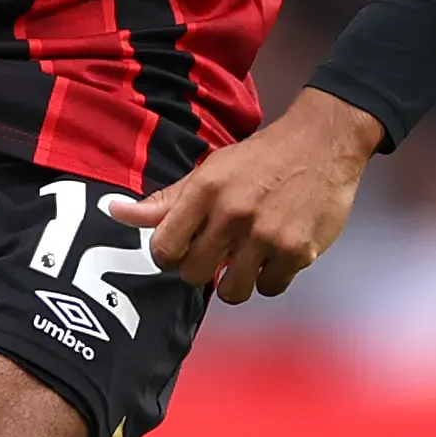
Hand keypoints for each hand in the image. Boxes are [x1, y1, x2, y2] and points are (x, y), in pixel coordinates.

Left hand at [110, 88, 384, 305]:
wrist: (322, 144)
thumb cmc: (259, 160)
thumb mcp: (208, 172)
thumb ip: (164, 201)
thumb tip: (112, 211)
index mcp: (205, 191)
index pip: (164, 250)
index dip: (171, 255)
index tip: (185, 248)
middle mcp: (233, 213)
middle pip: (194, 275)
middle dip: (203, 269)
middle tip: (219, 252)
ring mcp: (266, 235)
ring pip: (232, 292)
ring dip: (237, 281)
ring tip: (247, 258)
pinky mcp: (298, 250)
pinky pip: (270, 288)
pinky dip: (271, 278)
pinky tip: (275, 254)